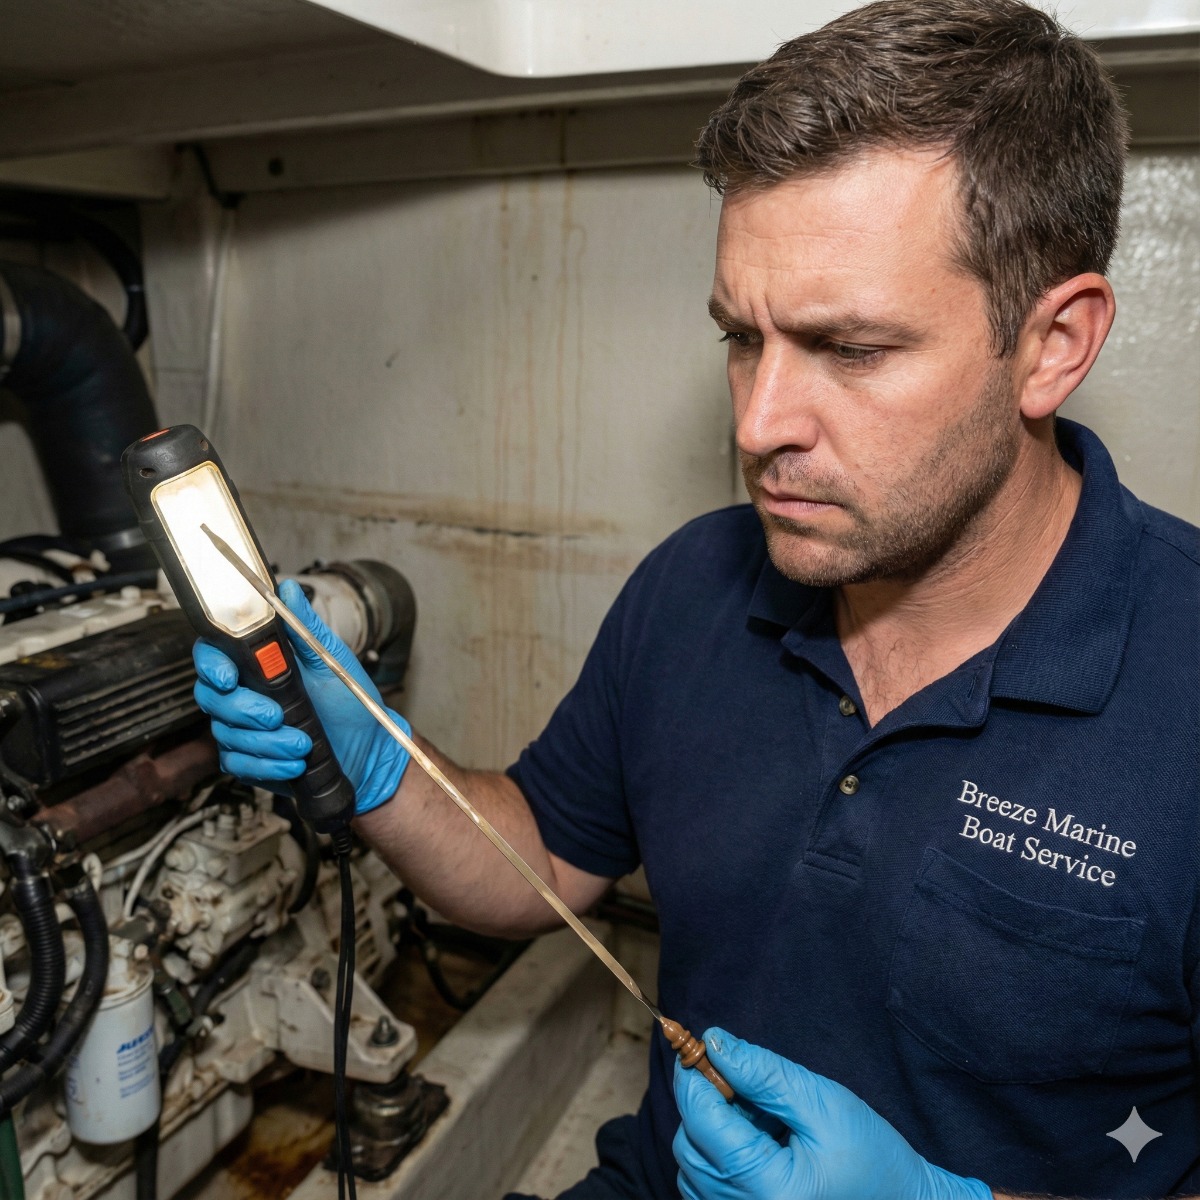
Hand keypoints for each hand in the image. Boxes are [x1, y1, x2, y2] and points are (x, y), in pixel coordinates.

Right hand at [192, 578, 410, 814]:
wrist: (367, 750)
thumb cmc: (350, 702)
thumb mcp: (331, 659)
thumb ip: (305, 626)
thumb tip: (288, 590)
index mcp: (260, 664)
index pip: (213, 656)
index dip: (212, 665)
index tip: (228, 676)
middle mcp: (245, 694)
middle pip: (211, 698)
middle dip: (243, 710)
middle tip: (276, 715)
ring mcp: (243, 728)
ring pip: (226, 734)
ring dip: (266, 742)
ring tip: (302, 742)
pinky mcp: (249, 760)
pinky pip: (238, 764)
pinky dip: (267, 766)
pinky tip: (293, 763)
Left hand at [672, 1028, 992, 1199]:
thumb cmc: (874, 1158)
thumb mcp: (825, 1103)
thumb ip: (765, 1073)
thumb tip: (714, 1042)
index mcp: (770, 1190)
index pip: (702, 1122)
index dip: (695, 1077)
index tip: (702, 1046)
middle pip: (690, 1147)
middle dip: (706, 1105)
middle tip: (745, 1083)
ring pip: (693, 1169)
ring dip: (712, 1133)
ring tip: (762, 1120)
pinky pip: (708, 1189)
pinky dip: (719, 1159)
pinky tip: (758, 1146)